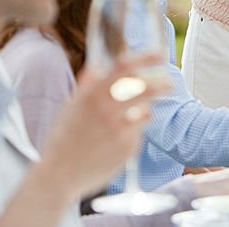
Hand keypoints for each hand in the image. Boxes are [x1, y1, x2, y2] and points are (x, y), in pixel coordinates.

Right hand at [41, 53, 168, 195]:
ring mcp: (118, 131)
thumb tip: (98, 64)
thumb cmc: (64, 137)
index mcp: (92, 94)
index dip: (145, 58)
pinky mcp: (127, 149)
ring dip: (146, 109)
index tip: (160, 54)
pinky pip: (139, 133)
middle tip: (170, 84)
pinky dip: (133, 131)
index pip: (123, 68)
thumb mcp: (71, 105)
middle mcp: (107, 110)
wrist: (59, 175)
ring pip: (145, 112)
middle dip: (161, 84)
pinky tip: (117, 139)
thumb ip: (87, 84)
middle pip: (144, 89)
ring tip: (137, 113)